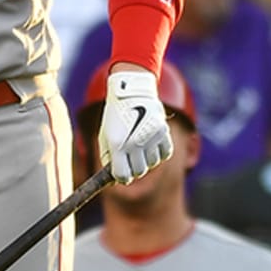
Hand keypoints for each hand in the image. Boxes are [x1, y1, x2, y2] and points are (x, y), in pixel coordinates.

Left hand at [97, 69, 171, 184]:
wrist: (131, 92)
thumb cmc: (115, 115)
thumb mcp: (105, 135)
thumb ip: (109, 157)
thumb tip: (115, 178)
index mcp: (117, 143)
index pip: (122, 175)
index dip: (121, 178)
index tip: (121, 175)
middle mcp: (135, 142)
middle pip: (139, 172)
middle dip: (133, 169)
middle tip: (130, 160)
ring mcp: (150, 137)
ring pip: (152, 164)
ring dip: (146, 159)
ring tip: (139, 145)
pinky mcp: (164, 132)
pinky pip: (165, 154)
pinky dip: (158, 153)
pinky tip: (151, 143)